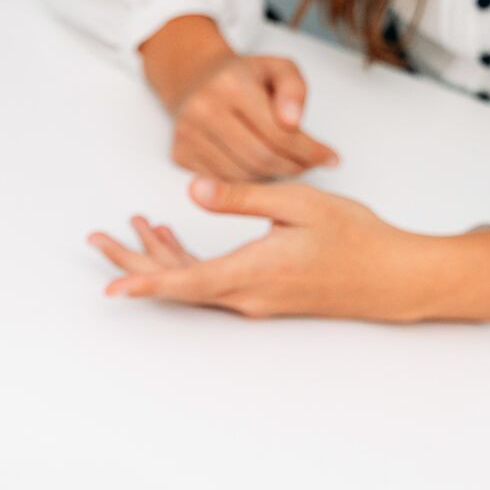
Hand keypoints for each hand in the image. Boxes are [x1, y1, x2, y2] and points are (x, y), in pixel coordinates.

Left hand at [87, 178, 489, 323]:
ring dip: (158, 257)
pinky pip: (209, 282)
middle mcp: (244, 295)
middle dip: (133, 262)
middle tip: (96, 240)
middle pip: (175, 284)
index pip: (184, 282)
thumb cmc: (354, 237)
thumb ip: (241, 198)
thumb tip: (193, 189)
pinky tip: (169, 237)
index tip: (111, 287)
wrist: (393, 278)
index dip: (144, 283)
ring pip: (189, 282)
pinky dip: (184, 261)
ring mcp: (251, 300)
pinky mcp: (259, 295)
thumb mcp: (299, 204)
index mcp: (252, 272)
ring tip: (130, 228)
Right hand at [139, 16, 336, 179]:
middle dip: (293, 167)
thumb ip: (294, 89)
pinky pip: (222, 180)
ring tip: (287, 164)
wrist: (194, 78)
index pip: (279, 133)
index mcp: (231, 85)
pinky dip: (246, 180)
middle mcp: (203, 110)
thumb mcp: (278, 67)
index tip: (329, 159)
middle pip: (260, 158)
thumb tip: (293, 123)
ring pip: (241, 175)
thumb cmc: (242, 75)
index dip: (309, 151)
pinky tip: (259, 167)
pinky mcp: (179, 153)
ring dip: (271, 176)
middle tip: (309, 165)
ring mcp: (187, 135)